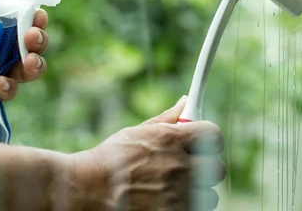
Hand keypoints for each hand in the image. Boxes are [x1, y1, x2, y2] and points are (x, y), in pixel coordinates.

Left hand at [0, 0, 48, 100]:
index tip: (38, 16)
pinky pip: (9, 92)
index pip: (23, 20)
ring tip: (30, 62)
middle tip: (32, 37)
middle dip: (40, 40)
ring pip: (29, 70)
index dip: (36, 18)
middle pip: (32, 45)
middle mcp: (0, 49)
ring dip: (36, 65)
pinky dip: (9, 88)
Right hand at [71, 97, 225, 210]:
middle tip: (187, 170)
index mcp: (172, 140)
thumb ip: (168, 119)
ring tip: (172, 191)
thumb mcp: (138, 132)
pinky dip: (186, 208)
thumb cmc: (109, 161)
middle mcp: (180, 167)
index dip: (209, 141)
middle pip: (217, 168)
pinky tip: (166, 203)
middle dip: (205, 168)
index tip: (202, 146)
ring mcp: (178, 195)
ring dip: (196, 194)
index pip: (214, 135)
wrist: (84, 191)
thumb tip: (185, 101)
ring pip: (209, 196)